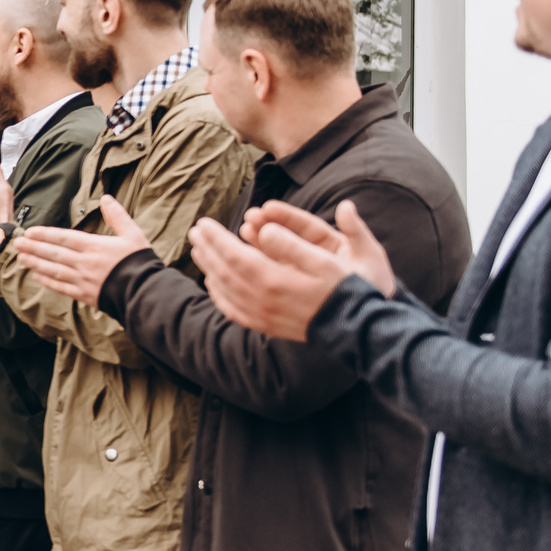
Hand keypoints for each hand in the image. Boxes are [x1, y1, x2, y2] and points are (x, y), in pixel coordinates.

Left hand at [15, 196, 149, 305]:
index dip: (45, 235)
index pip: (64, 238)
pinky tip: (37, 277)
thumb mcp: (133, 234)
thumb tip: (106, 198)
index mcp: (95, 246)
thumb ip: (118, 216)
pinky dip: (48, 282)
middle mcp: (85, 263)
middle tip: (17, 244)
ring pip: (54, 270)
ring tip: (21, 259)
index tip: (30, 232)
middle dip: (34, 248)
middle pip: (54, 254)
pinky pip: (62, 288)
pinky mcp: (85, 295)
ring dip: (36, 264)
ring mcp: (83, 280)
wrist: (145, 291)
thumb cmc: (140, 261)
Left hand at [187, 199, 395, 342]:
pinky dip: (218, 294)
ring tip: (199, 251)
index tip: (204, 223)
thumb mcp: (324, 259)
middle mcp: (262, 301)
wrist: (355, 327)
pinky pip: (232, 310)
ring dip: (209, 268)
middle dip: (208, 249)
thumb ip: (291, 243)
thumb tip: (264, 230)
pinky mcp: (266, 326)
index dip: (216, 238)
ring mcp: (262, 316)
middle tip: (195, 231)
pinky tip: (213, 283)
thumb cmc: (344, 287)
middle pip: (224, 271)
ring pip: (224, 290)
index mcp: (275, 281)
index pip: (234, 255)